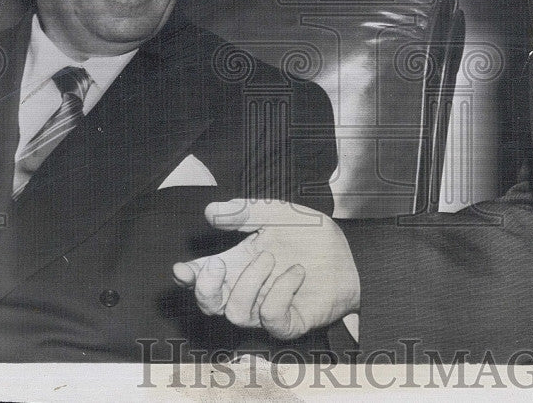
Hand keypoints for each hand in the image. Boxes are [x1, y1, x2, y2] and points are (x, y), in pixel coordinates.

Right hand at [173, 199, 359, 338]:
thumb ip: (246, 210)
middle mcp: (248, 289)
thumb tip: (210, 211)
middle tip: (216, 266)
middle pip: (210, 305)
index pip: (203, 276)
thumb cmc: (313, 237)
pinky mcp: (290, 322)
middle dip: (205, 289)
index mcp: (239, 263)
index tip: (182, 269)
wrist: (351, 256)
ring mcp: (267, 309)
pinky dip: (279, 293)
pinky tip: (295, 273)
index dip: (188, 277)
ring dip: (249, 283)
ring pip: (236, 313)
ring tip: (271, 258)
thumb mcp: (280, 214)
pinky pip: (271, 318)